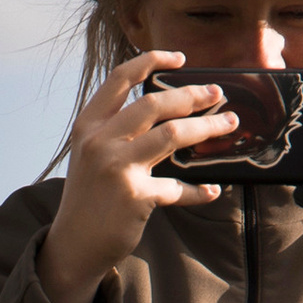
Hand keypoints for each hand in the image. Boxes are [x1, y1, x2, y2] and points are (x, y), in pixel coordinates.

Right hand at [39, 51, 233, 302]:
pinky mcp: (134, 197)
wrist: (72, 245)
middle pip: (155, 104)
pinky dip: (198, 189)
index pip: (120, 79)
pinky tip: (211, 190)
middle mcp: (99, 141)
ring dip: (207, 127)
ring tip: (229, 125)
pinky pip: (177, 187)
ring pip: (173, 135)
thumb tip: (169, 114)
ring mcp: (116, 167)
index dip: (151, 60)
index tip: (180, 57)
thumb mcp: (91, 156)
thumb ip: (117, 132)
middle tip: (218, 94)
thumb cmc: (88, 199)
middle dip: (193, 95)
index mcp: (88, 125)